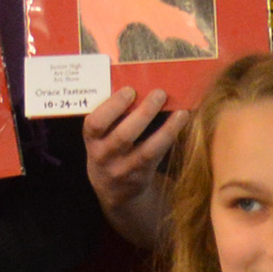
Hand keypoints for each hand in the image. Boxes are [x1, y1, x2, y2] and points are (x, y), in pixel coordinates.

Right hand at [83, 88, 180, 225]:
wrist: (113, 189)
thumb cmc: (109, 148)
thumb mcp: (101, 134)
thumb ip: (112, 114)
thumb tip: (138, 82)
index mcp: (91, 139)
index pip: (95, 124)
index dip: (112, 107)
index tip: (130, 90)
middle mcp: (104, 156)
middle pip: (123, 136)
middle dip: (142, 113)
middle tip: (159, 93)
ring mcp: (123, 169)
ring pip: (145, 150)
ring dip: (165, 128)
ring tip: (180, 110)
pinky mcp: (141, 177)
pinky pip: (158, 157)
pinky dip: (170, 138)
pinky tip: (181, 121)